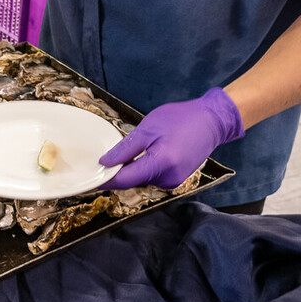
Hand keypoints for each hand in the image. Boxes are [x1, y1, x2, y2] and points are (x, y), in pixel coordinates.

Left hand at [99, 88, 243, 189]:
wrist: (212, 121)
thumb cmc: (181, 119)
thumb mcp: (148, 129)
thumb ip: (125, 149)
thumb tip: (105, 163)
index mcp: (160, 164)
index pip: (124, 180)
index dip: (104, 180)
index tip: (88, 179)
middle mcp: (167, 178)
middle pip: (131, 182)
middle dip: (116, 173)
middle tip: (101, 160)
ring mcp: (173, 181)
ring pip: (140, 180)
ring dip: (130, 170)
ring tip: (125, 154)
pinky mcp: (176, 179)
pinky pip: (151, 177)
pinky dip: (142, 169)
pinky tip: (142, 156)